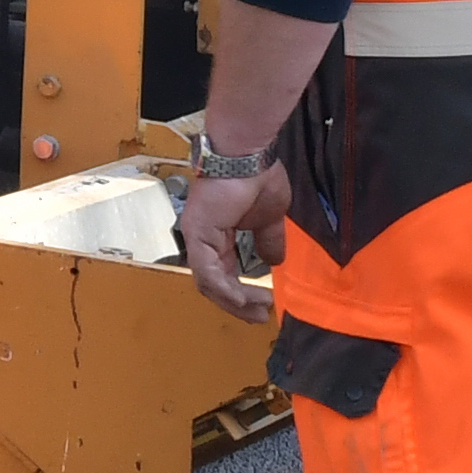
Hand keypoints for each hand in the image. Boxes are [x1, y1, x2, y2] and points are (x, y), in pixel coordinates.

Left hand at [174, 159, 285, 310]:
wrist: (248, 155)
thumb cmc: (258, 177)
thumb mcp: (270, 218)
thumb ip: (269, 241)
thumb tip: (275, 262)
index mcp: (217, 235)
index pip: (223, 273)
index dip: (241, 293)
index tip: (264, 305)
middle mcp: (203, 239)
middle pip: (214, 284)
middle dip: (237, 304)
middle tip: (260, 317)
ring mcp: (196, 237)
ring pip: (209, 283)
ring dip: (234, 301)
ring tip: (258, 310)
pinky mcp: (197, 234)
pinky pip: (208, 272)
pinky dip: (226, 289)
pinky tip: (244, 299)